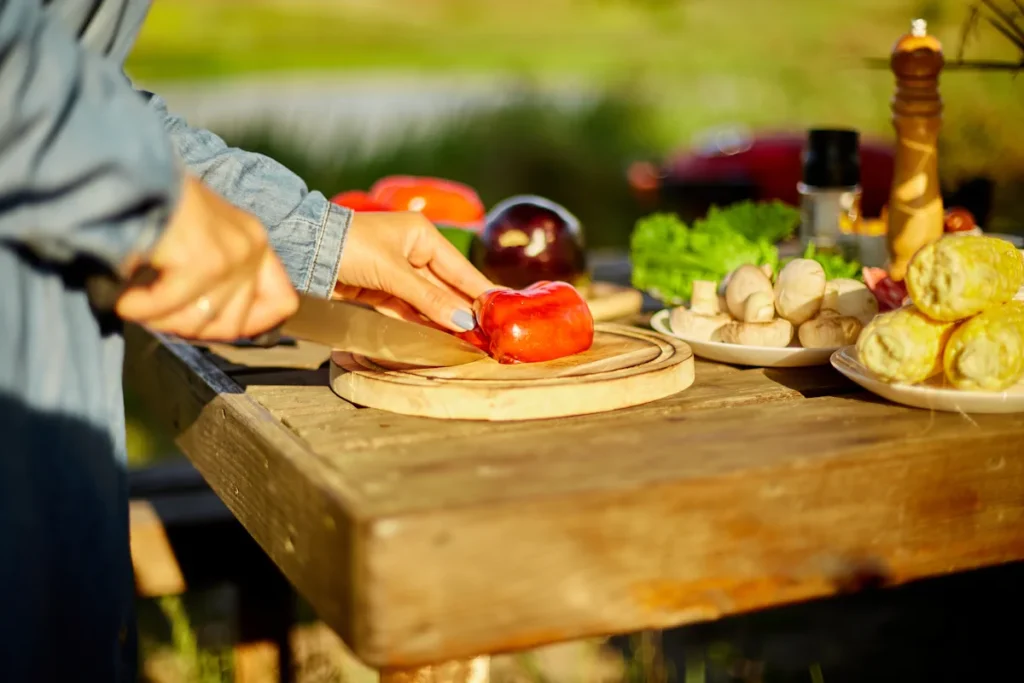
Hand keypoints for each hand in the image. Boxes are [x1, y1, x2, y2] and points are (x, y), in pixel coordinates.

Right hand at [114, 174, 298, 340]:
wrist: (129, 168)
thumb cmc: (155, 204)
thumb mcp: (200, 240)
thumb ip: (217, 281)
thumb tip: (210, 325)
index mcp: (255, 242)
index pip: (281, 303)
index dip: (250, 324)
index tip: (212, 326)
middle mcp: (251, 247)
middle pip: (232, 324)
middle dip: (187, 327)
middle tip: (157, 313)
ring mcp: (232, 254)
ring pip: (199, 321)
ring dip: (160, 319)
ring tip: (136, 303)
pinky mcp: (204, 260)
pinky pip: (169, 307)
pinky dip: (139, 308)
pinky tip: (125, 299)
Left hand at [335, 211, 494, 331]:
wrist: (304, 252)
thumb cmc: (350, 247)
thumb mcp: (393, 272)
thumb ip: (428, 298)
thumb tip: (463, 321)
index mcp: (422, 235)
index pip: (460, 269)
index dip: (479, 291)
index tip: (500, 310)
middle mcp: (413, 251)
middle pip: (446, 287)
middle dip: (463, 310)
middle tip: (487, 333)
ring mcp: (397, 272)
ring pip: (428, 300)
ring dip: (444, 319)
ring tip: (468, 340)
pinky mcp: (381, 290)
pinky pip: (408, 309)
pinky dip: (422, 322)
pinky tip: (440, 336)